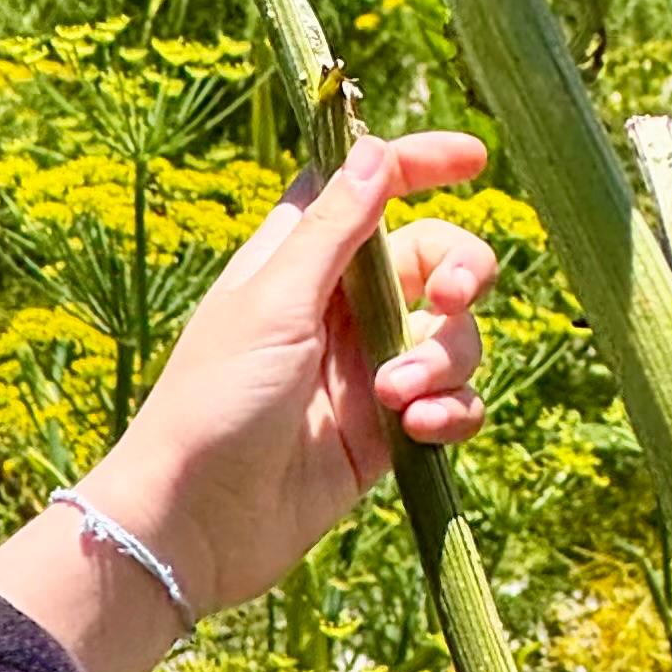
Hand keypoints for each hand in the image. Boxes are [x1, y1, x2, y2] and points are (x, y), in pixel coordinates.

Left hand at [85, 132, 497, 622]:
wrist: (195, 524)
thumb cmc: (213, 402)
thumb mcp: (275, 305)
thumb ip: (334, 228)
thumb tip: (376, 147)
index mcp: (304, 261)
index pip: (372, 189)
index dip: (420, 165)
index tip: (476, 160)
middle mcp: (344, 308)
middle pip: (437, 260)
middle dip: (461, 274)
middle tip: (450, 298)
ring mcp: (371, 369)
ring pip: (455, 335)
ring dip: (443, 358)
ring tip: (395, 397)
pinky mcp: (390, 430)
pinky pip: (455, 401)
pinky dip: (451, 411)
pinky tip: (418, 429)